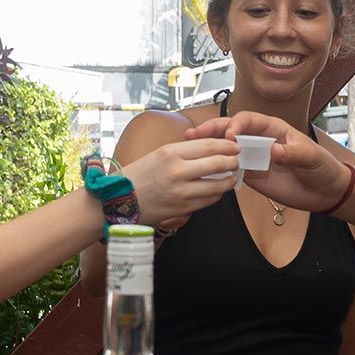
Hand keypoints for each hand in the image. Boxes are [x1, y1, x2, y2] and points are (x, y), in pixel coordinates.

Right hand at [122, 138, 238, 223]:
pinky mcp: (182, 209)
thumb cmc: (139, 175)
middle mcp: (177, 171)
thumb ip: (184, 151)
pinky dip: (216, 194)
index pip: (209, 146)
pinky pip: (208, 201)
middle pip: (217, 163)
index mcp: (170, 152)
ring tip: (231, 177)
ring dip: (229, 180)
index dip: (227, 146)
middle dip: (232, 161)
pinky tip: (216, 190)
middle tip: (237, 161)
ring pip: (218, 185)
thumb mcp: (158, 154)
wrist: (118, 201)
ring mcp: (181, 192)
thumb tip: (211, 149)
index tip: (235, 146)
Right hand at [185, 111, 349, 211]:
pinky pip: (231, 169)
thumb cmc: (321, 167)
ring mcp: (254, 157)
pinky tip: (202, 170)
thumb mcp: (311, 157)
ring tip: (188, 148)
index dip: (237, 124)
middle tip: (194, 135)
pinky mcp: (251, 175)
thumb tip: (274, 151)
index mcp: (273, 128)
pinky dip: (217, 168)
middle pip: (231, 130)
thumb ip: (293, 153)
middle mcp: (260, 140)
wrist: (324, 192)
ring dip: (209, 148)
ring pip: (227, 149)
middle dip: (212, 130)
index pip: (249, 120)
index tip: (230, 135)